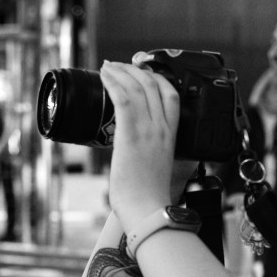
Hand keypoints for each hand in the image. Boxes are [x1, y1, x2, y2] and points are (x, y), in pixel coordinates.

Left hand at [99, 60, 179, 229]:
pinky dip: (113, 83)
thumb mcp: (162, 169)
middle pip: (153, 85)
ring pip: (138, 87)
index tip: (141, 72)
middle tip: (118, 66)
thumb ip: (158, 155)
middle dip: (134, 69)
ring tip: (107, 67)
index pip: (171, 94)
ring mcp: (149, 130)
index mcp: (172, 135)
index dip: (156, 77)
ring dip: (120, 72)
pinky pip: (124, 98)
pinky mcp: (131, 135)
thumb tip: (146, 153)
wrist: (149, 210)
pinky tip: (104, 76)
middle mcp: (163, 128)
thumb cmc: (151, 196)